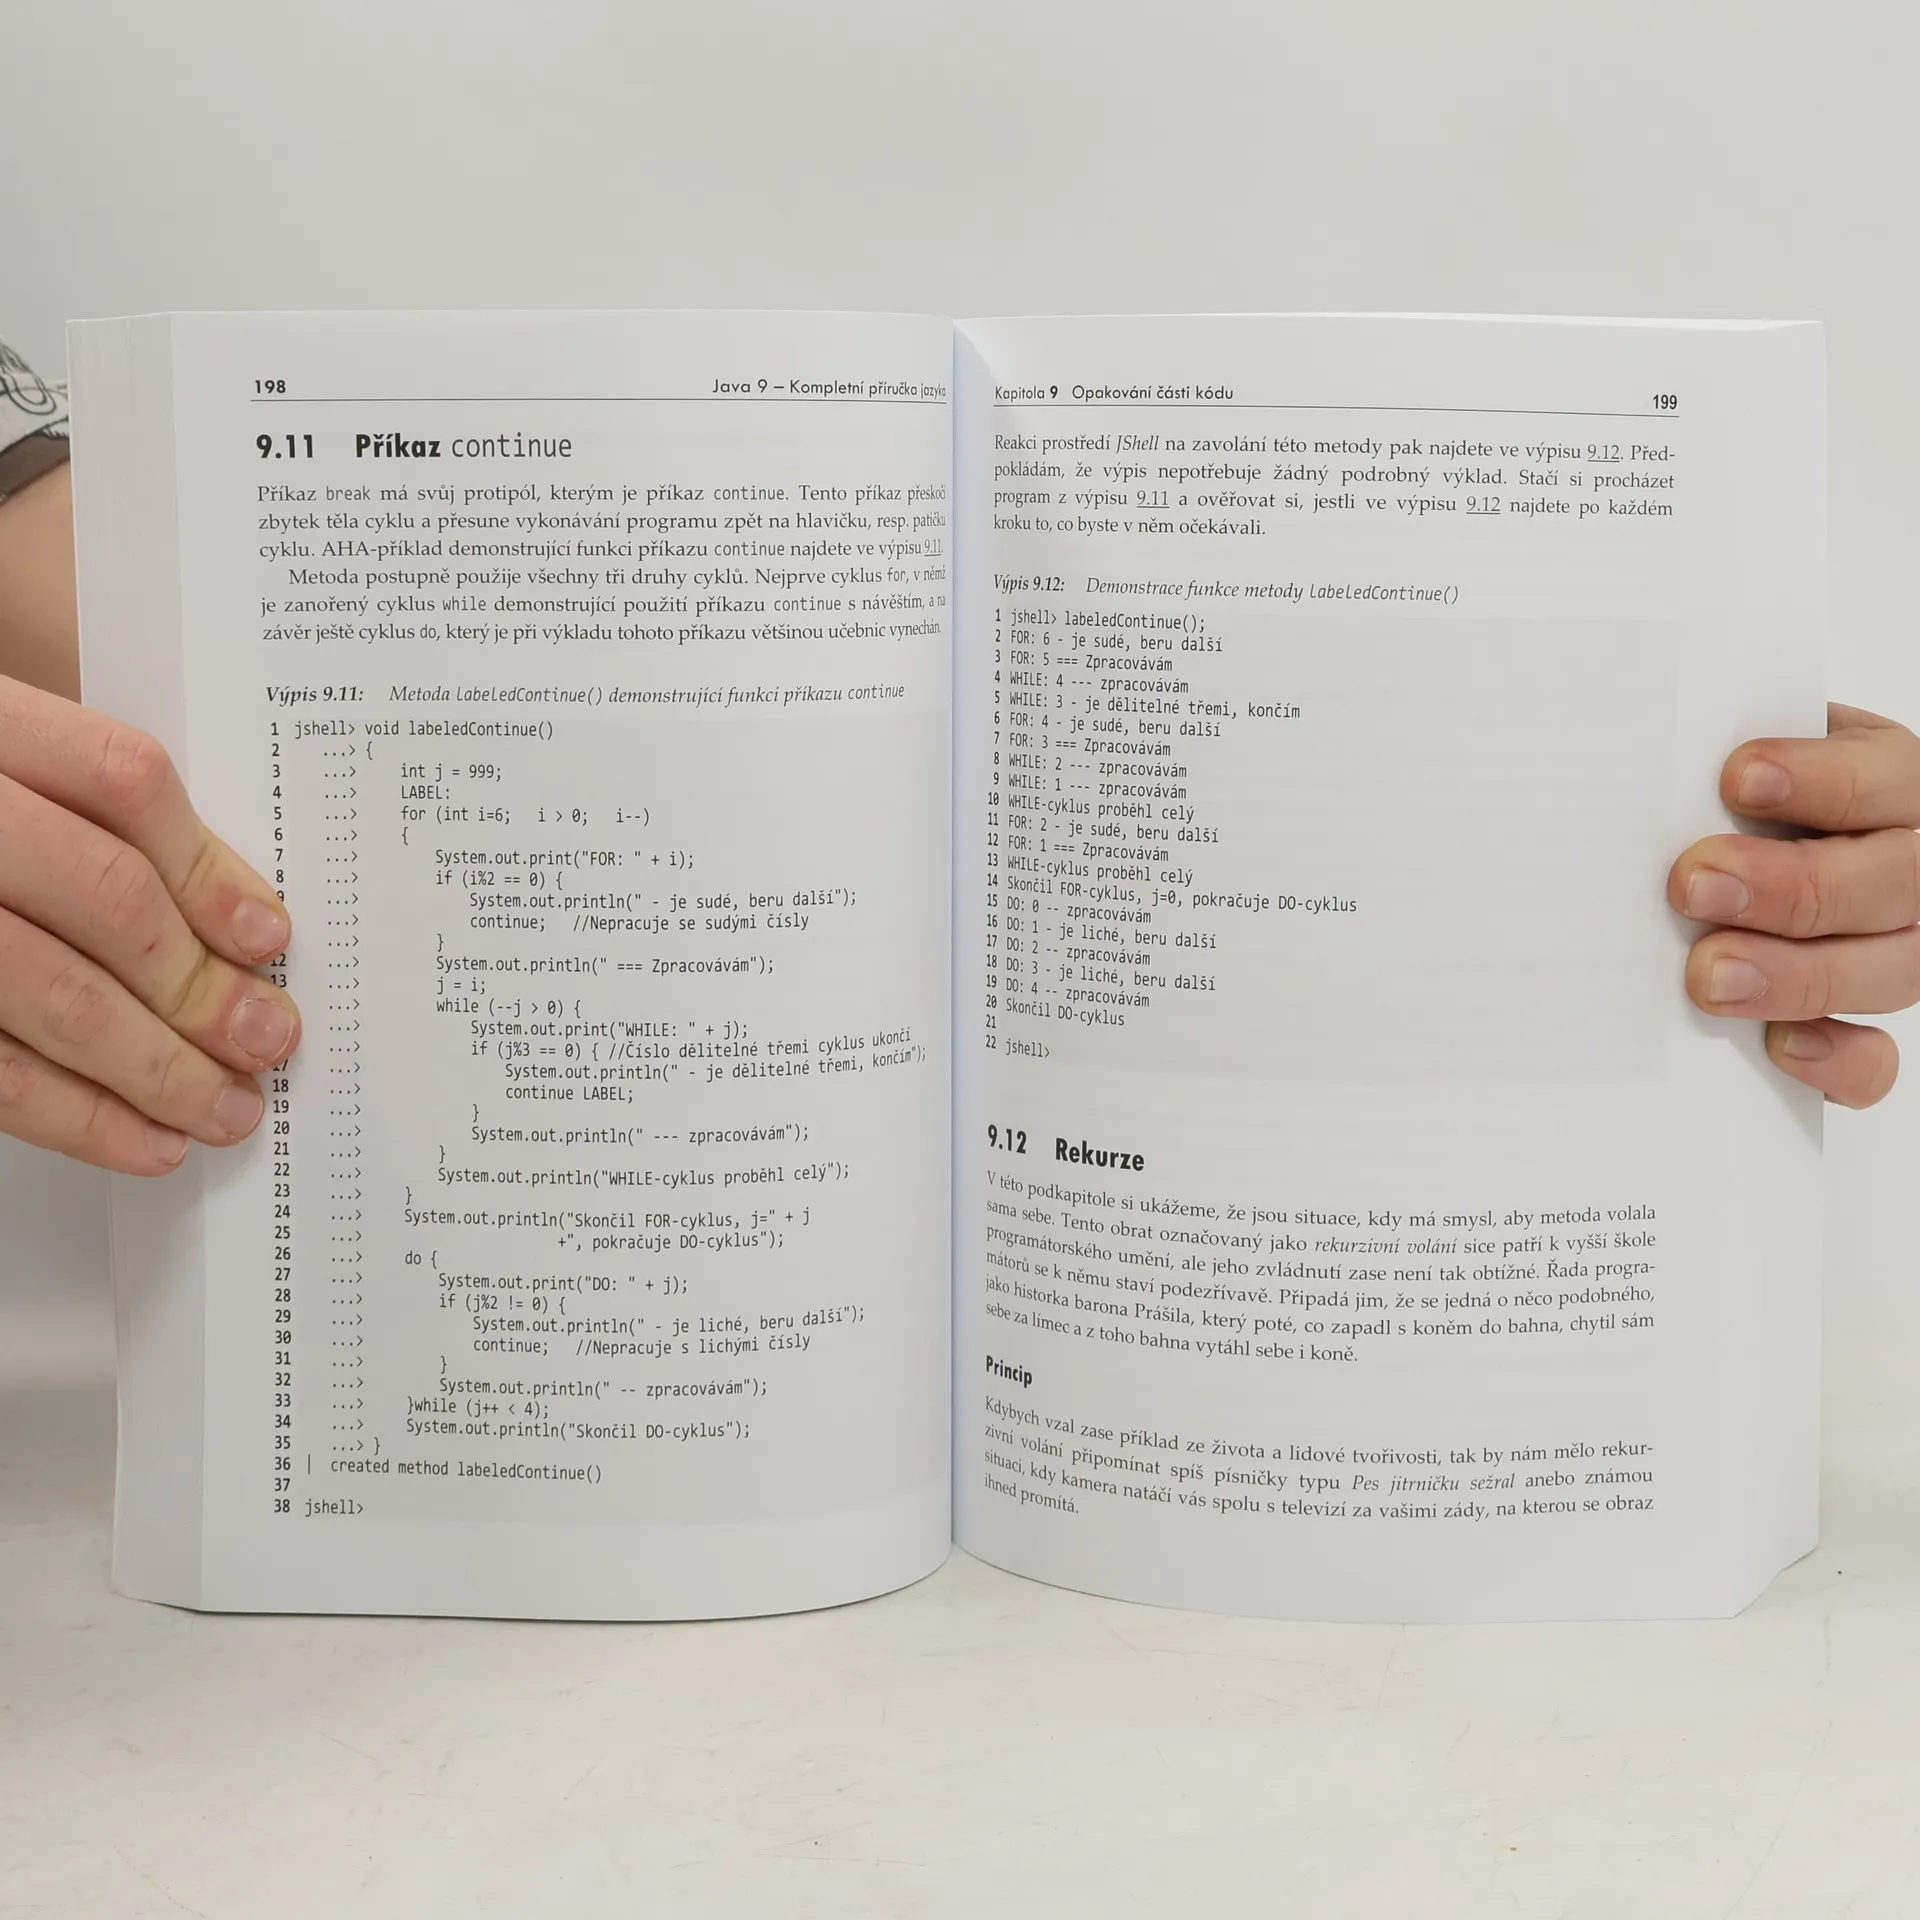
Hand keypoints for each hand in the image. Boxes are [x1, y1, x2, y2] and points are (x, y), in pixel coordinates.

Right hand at [0, 673, 300, 1171]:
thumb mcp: (11, 765)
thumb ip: (97, 816)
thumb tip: (236, 923)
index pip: (120, 782)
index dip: (208, 868)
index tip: (267, 938)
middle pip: (106, 894)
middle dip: (200, 985)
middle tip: (266, 1040)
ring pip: (54, 990)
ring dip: (158, 1067)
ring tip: (225, 1109)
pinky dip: (78, 1115)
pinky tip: (146, 1140)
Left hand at [1669, 703, 1918, 1106]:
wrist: (1745, 863)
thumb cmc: (1735, 807)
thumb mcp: (1747, 769)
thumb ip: (1724, 769)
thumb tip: (1649, 773)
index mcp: (1894, 784)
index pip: (1882, 777)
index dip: (1820, 780)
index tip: (1736, 780)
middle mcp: (1913, 870)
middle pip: (1893, 881)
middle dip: (1792, 885)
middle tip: (1694, 885)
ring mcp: (1902, 952)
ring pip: (1891, 972)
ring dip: (1795, 975)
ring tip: (1708, 975)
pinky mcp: (1868, 1026)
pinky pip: (1876, 1060)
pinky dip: (1835, 1059)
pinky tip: (1777, 1046)